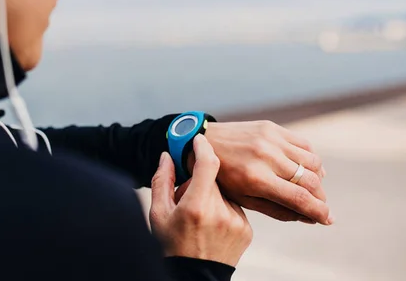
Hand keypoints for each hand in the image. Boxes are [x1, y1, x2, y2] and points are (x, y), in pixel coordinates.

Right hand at [150, 135, 252, 266]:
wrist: (194, 277)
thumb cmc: (171, 246)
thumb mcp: (158, 214)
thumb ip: (162, 181)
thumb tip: (166, 155)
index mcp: (196, 207)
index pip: (208, 164)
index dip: (203, 147)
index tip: (198, 139)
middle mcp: (221, 212)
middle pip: (214, 179)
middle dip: (200, 182)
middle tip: (187, 200)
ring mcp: (237, 221)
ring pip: (225, 192)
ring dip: (212, 196)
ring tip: (200, 219)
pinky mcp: (247, 229)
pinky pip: (235, 207)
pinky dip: (223, 210)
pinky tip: (211, 226)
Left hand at [193, 121, 332, 224]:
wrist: (204, 142)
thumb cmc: (223, 177)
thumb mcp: (244, 199)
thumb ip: (277, 210)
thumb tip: (309, 218)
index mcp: (256, 178)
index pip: (299, 198)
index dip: (318, 211)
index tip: (328, 220)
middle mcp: (266, 156)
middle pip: (310, 180)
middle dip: (321, 198)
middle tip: (322, 207)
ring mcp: (270, 139)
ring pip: (312, 161)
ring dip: (318, 178)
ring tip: (313, 188)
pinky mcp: (272, 127)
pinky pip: (304, 144)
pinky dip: (310, 159)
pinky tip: (306, 169)